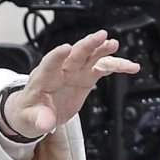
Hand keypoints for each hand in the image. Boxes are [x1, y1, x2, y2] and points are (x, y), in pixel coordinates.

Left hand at [0, 30, 138, 138]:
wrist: (35, 113)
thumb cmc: (28, 113)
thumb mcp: (28, 120)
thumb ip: (38, 119)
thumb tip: (45, 123)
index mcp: (42, 79)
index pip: (48, 65)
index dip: (56, 56)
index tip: (65, 48)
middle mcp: (60, 71)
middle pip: (73, 55)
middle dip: (86, 45)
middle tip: (100, 36)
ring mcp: (74, 73)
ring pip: (90, 57)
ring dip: (102, 50)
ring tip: (114, 44)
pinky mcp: (85, 77)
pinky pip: (103, 69)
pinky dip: (117, 66)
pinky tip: (131, 66)